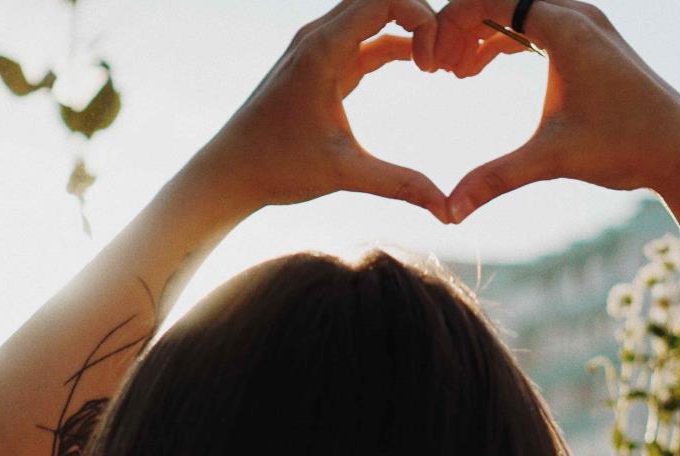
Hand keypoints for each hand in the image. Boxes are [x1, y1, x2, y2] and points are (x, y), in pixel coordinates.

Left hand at [191, 0, 448, 221]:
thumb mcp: (345, 174)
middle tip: (447, 58)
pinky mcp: (321, 64)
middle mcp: (318, 36)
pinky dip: (395, 44)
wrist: (231, 170)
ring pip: (373, 14)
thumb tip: (448, 211)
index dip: (422, 17)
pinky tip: (420, 66)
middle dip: (421, 17)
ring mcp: (318, 47)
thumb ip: (400, 185)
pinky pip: (365, 38)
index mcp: (323, 49)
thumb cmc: (278, 167)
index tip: (438, 62)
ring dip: (409, 28)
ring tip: (439, 63)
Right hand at [433, 0, 679, 221]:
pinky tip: (481, 70)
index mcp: (565, 28)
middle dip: (462, 29)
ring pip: (519, 9)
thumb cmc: (624, 148)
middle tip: (437, 68)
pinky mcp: (595, 42)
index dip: (450, 26)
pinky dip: (505, 39)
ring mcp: (590, 25)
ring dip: (483, 34)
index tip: (430, 63)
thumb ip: (496, 178)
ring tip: (457, 74)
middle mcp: (580, 15)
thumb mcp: (552, 160)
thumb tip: (449, 211)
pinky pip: (536, 23)